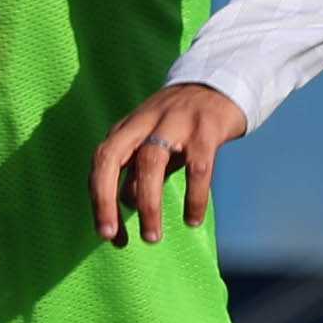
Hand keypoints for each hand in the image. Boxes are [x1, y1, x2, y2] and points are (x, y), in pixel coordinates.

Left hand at [87, 81, 248, 245]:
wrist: (223, 85)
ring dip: (148, 204)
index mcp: (129, 126)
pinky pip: (197, 168)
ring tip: (152, 237)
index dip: (98, 198)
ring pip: (151, 162)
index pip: (102, 161)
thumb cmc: (182, 123)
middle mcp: (146, 121)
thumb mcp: (153, 143)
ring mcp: (176, 122)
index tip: (107, 233)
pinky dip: (193, 197)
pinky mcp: (207, 129)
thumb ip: (137, 171)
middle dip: (105, 199)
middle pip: (113, 156)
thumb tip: (124, 205)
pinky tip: (192, 220)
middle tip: (112, 237)